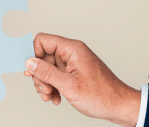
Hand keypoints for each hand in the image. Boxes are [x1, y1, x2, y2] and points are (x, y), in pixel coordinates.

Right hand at [25, 33, 139, 126]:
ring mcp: (71, 63)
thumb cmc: (102, 95)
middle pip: (42, 56)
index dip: (33, 55)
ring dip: (45, 84)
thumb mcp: (69, 85)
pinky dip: (52, 87)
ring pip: (46, 68)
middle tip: (45, 89)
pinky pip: (55, 76)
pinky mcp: (72, 73)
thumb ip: (46, 72)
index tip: (31, 71)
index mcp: (72, 49)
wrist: (119, 107)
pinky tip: (56, 97)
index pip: (42, 41)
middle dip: (40, 75)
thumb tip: (29, 62)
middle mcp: (71, 53)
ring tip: (50, 96)